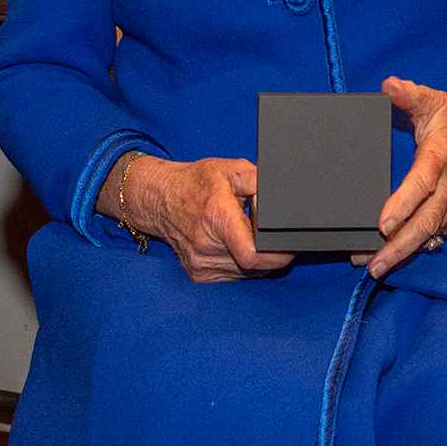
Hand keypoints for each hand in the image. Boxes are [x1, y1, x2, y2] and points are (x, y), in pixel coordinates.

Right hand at [126, 156, 291, 284]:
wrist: (159, 198)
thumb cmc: (195, 183)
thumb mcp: (231, 169)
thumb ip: (260, 181)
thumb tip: (283, 197)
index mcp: (217, 218)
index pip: (253, 255)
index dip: (277, 254)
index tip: (287, 245)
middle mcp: (206, 246)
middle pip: (255, 265)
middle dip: (270, 251)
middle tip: (266, 232)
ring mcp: (200, 264)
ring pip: (247, 274)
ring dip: (256, 259)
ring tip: (247, 234)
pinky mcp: (199, 274)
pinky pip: (234, 276)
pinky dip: (242, 264)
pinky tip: (235, 245)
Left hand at [363, 79, 446, 279]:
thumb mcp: (433, 99)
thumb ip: (409, 94)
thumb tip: (388, 85)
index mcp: (441, 155)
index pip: (422, 183)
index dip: (403, 204)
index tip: (383, 224)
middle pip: (425, 221)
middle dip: (398, 247)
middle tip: (371, 264)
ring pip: (432, 233)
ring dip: (405, 251)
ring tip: (375, 265)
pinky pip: (442, 233)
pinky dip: (422, 246)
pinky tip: (401, 256)